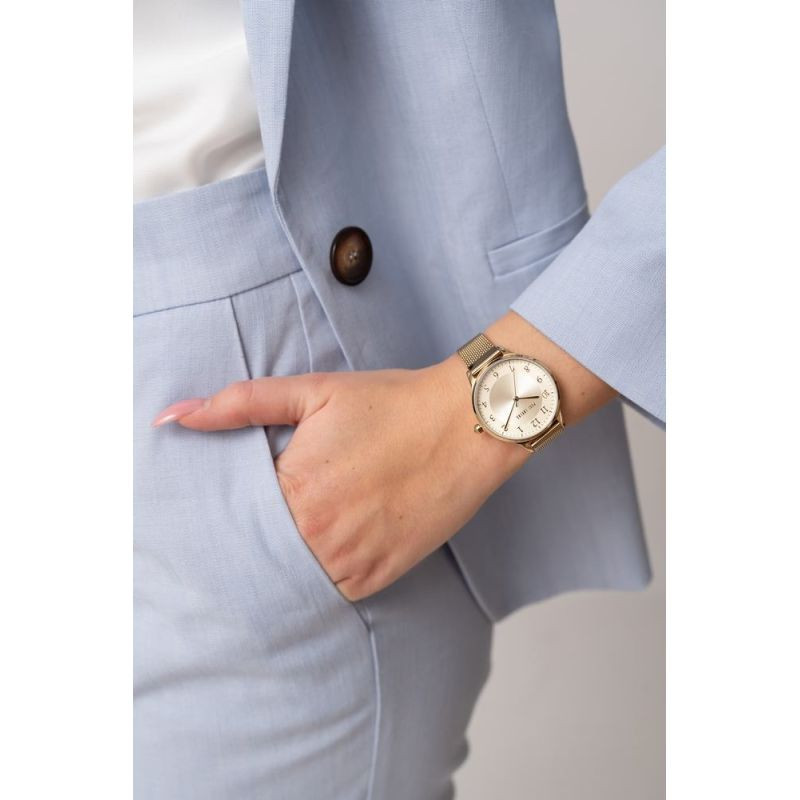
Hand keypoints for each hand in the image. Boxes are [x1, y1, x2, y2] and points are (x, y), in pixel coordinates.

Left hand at [152, 356, 528, 600]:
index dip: (226, 508)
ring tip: (304, 525)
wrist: (466, 425)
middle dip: (252, 536)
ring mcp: (351, 561)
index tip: (223, 504)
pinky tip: (327, 544)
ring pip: (292, 577)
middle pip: (258, 552)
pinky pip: (331, 590)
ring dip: (286, 559)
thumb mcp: (312, 391)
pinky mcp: (379, 576)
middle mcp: (318, 536)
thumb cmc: (391, 404)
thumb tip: (172, 418)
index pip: (231, 517)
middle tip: (264, 516)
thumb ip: (239, 404)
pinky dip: (321, 572)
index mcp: (293, 490)